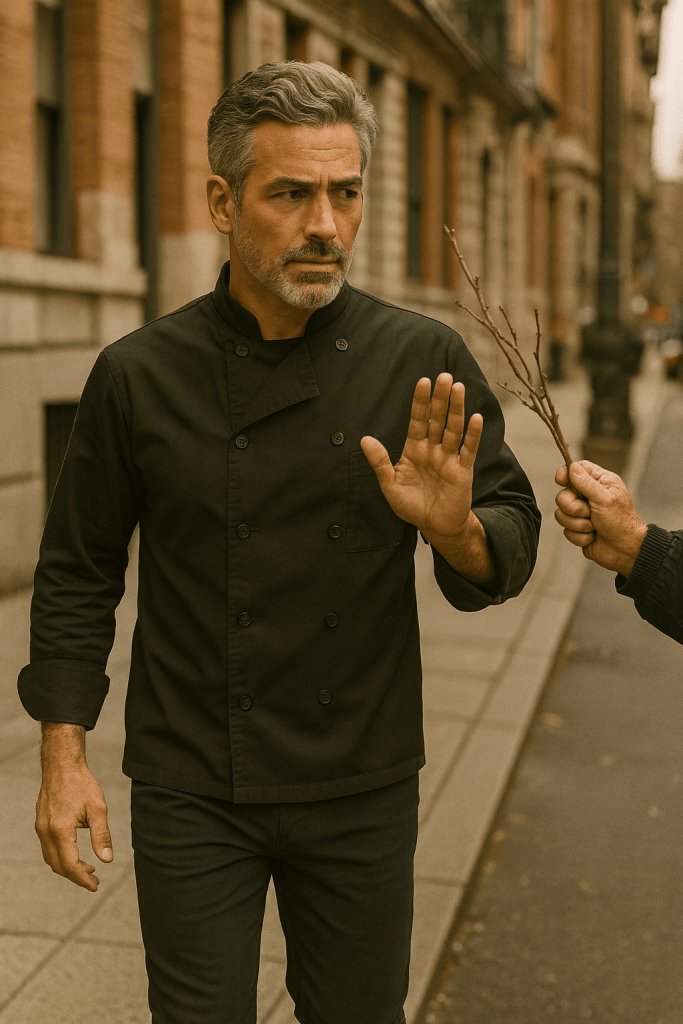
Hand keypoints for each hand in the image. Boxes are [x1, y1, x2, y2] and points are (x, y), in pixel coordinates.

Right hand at [36, 724, 112, 890]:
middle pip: (58, 866)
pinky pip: (48, 848)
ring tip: (88, 868)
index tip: (96, 885)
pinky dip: (61, 856)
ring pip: (51, 858)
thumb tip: (108, 859)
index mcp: (60, 830)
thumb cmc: (82, 784)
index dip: (83, 878)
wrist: (62, 765)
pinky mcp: (41, 823)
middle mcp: (46, 832)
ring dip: (68, 868)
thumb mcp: (98, 809)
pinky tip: (75, 853)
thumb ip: (102, 835)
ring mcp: (41, 828)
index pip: (70, 865)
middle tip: (94, 880)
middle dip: (76, 876)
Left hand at [361, 375, 491, 580]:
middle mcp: (433, 449)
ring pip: (453, 429)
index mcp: (414, 450)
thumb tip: (364, 439)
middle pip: (438, 419)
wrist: (434, 526)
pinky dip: (473, 434)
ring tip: (459, 388)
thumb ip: (380, 462)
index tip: (423, 382)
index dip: (420, 402)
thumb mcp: (390, 485)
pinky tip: (476, 417)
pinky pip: (468, 450)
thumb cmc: (411, 506)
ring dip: (456, 409)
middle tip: (444, 376)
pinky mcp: (462, 471)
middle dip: (440, 398)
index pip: (418, 420)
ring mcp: (449, 458)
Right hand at [554, 460, 646, 575]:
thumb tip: (572, 466)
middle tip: (589, 513)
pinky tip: (593, 537)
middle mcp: (589, 496)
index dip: (565, 473)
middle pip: (563, 494)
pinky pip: (566, 530)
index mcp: (600, 482)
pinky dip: (580, 536)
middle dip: (574, 508)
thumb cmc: (621, 522)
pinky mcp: (578, 529)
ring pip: (561, 514)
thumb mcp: (605, 499)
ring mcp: (582, 513)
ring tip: (594, 527)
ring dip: (578, 524)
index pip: (576, 469)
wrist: (625, 551)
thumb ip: (586, 483)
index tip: (561, 481)